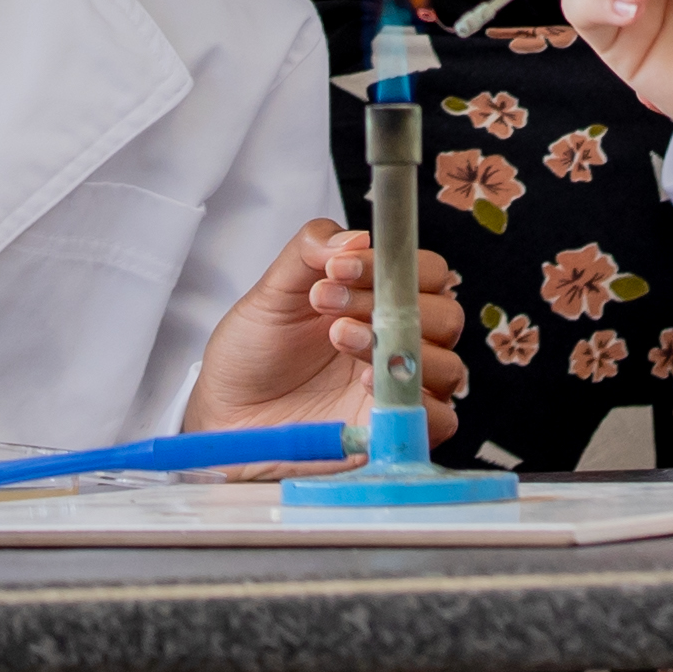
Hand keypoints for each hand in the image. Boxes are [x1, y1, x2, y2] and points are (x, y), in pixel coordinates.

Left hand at [190, 219, 464, 432]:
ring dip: (398, 346)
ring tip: (337, 336)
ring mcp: (400, 389)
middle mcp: (400, 343)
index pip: (428, 273)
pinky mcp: (393, 431)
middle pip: (447, 316)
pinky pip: (441, 421)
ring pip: (449, 367)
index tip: (340, 267)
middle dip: (390, 304)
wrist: (224, 411)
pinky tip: (366, 382)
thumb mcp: (273, 290)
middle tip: (328, 302)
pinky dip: (416, 400)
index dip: (394, 265)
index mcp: (382, 301)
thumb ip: (310, 252)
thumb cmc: (253, 350)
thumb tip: (354, 239)